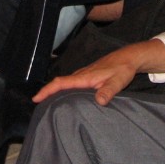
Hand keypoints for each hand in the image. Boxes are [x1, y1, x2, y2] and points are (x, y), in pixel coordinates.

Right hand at [33, 44, 148, 105]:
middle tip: (37, 106)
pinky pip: (71, 83)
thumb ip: (108, 91)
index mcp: (85, 77)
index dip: (48, 90)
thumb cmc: (122, 69)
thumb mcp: (118, 81)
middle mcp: (81, 75)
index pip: (61, 83)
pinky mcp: (87, 76)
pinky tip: (65, 97)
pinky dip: (63, 89)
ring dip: (54, 91)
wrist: (128, 58)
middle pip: (59, 83)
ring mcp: (84, 75)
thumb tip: (99, 101)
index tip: (36, 98)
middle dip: (47, 92)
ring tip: (46, 103)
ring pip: (65, 83)